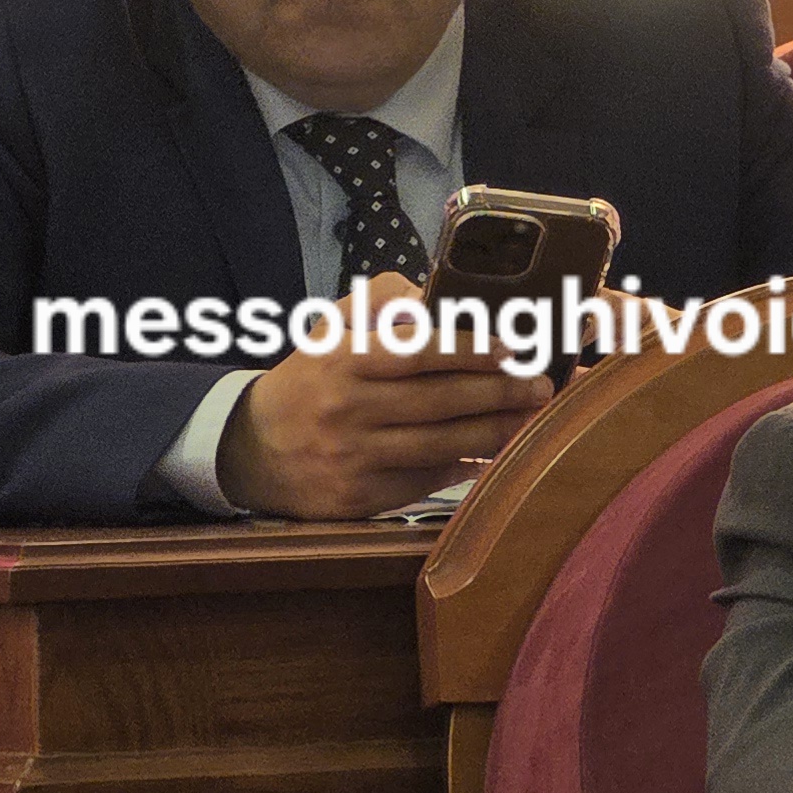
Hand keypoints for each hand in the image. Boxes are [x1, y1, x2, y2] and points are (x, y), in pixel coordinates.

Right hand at [217, 274, 554, 518]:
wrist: (251, 450)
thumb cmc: (309, 380)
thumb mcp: (330, 329)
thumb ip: (380, 302)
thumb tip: (431, 294)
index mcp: (343, 361)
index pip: (416, 352)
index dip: (468, 350)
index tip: (510, 348)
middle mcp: (348, 410)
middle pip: (438, 402)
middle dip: (499, 394)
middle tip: (540, 385)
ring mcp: (354, 458)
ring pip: (439, 446)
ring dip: (493, 433)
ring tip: (530, 419)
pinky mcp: (359, 498)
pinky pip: (424, 482)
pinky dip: (462, 469)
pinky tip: (491, 456)